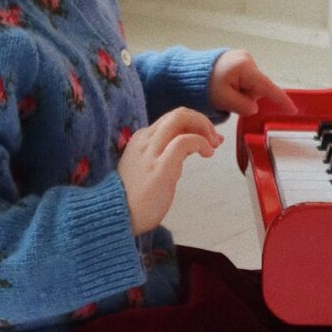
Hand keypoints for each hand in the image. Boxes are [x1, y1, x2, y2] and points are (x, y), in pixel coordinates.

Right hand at [117, 107, 221, 235]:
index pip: (172, 120)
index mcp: (142, 139)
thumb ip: (168, 154)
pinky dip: (200, 142)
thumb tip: (194, 145)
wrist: (117, 217)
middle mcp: (145, 140)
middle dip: (202, 121)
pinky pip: (183, 141)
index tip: (210, 138)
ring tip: (213, 146)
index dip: (195, 125)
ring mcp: (151, 152)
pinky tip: (207, 153)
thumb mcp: (152, 168)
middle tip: (215, 140)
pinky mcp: (160, 166)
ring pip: (180, 118)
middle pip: (178, 113)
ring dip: (204, 128)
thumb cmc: (136, 199)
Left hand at [208, 49, 297, 118]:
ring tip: (226, 92)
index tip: (292, 110)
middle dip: (248, 98)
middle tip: (229, 99)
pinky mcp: (240, 60)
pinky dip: (240, 87)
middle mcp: (247, 59)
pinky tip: (228, 87)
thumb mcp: (223, 100)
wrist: (190, 73)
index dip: (280, 100)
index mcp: (244, 67)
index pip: (267, 87)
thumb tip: (254, 108)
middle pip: (258, 87)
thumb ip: (243, 106)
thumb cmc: (203, 85)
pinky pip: (247, 80)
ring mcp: (244, 58)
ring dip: (243, 93)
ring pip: (253, 85)